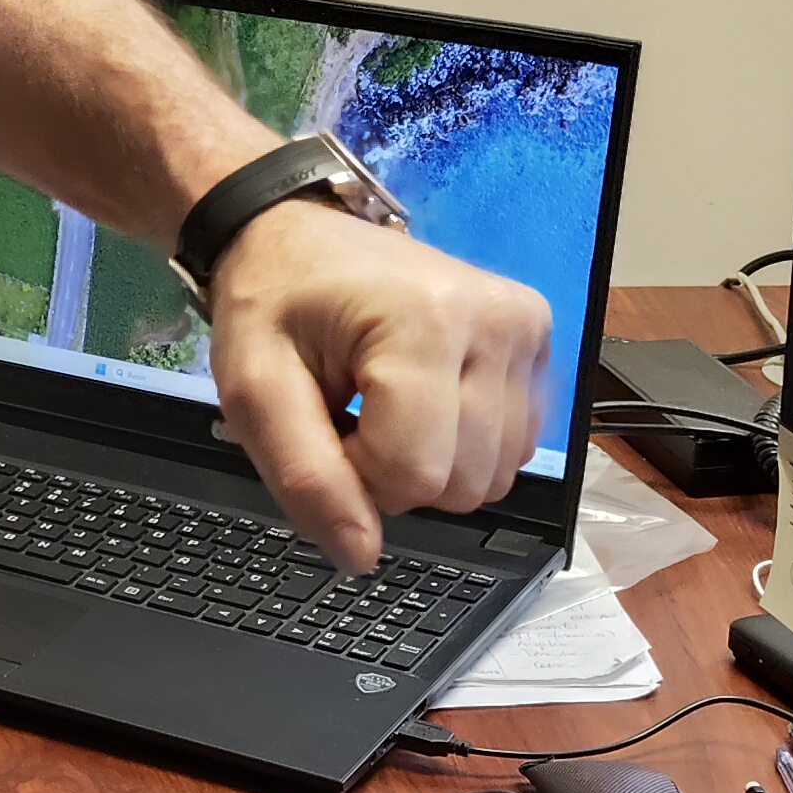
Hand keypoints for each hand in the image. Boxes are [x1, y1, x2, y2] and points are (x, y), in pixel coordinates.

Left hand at [207, 205, 553, 569]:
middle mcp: (499, 320)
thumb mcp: (255, 391)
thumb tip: (360, 556)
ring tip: (384, 404)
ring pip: (495, 476)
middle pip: (464, 483)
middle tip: (352, 414)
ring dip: (432, 464)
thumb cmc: (272, 304)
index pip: (414, 474)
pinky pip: (514, 448)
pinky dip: (463, 446)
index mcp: (427, 321)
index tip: (325, 425)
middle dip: (396, 474)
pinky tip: (425, 401)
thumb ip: (305, 478)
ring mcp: (528, 329)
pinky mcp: (538, 341)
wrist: (298, 236)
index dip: (357, 478)